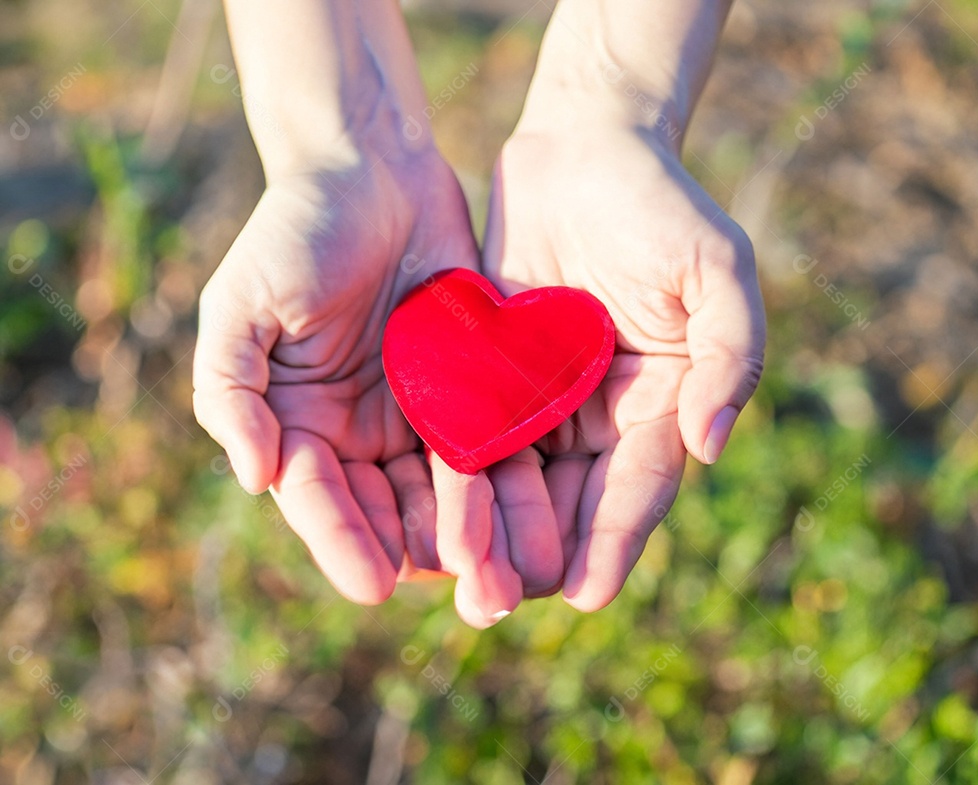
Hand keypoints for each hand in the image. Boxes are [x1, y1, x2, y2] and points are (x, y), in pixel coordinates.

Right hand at [196, 0, 525, 626]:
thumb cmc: (294, 229)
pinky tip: (534, 507)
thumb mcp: (242, 304)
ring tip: (505, 571)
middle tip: (464, 598)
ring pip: (446, 493)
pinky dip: (507, 478)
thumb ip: (231, 389)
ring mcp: (417, 415)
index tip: (373, 586)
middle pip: (390, 512)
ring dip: (474, 533)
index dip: (342, 543)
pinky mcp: (470, 390)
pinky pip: (490, 443)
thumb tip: (255, 477)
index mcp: (300, 427)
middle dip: (422, 555)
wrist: (372, 170)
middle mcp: (359, 435)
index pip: (320, 501)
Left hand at [481, 120, 764, 610]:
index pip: (639, 488)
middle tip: (498, 602)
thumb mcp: (717, 270)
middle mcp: (605, 418)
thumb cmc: (661, 203)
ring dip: (490, 534)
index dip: (615, 543)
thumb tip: (708, 447)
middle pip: (573, 506)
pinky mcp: (496, 377)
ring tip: (457, 581)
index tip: (585, 595)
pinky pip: (475, 438)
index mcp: (662, 405)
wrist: (584, 149)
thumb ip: (730, 356)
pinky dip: (455, 479)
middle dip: (539, 556)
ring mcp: (548, 402)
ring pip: (519, 487)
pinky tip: (423, 514)